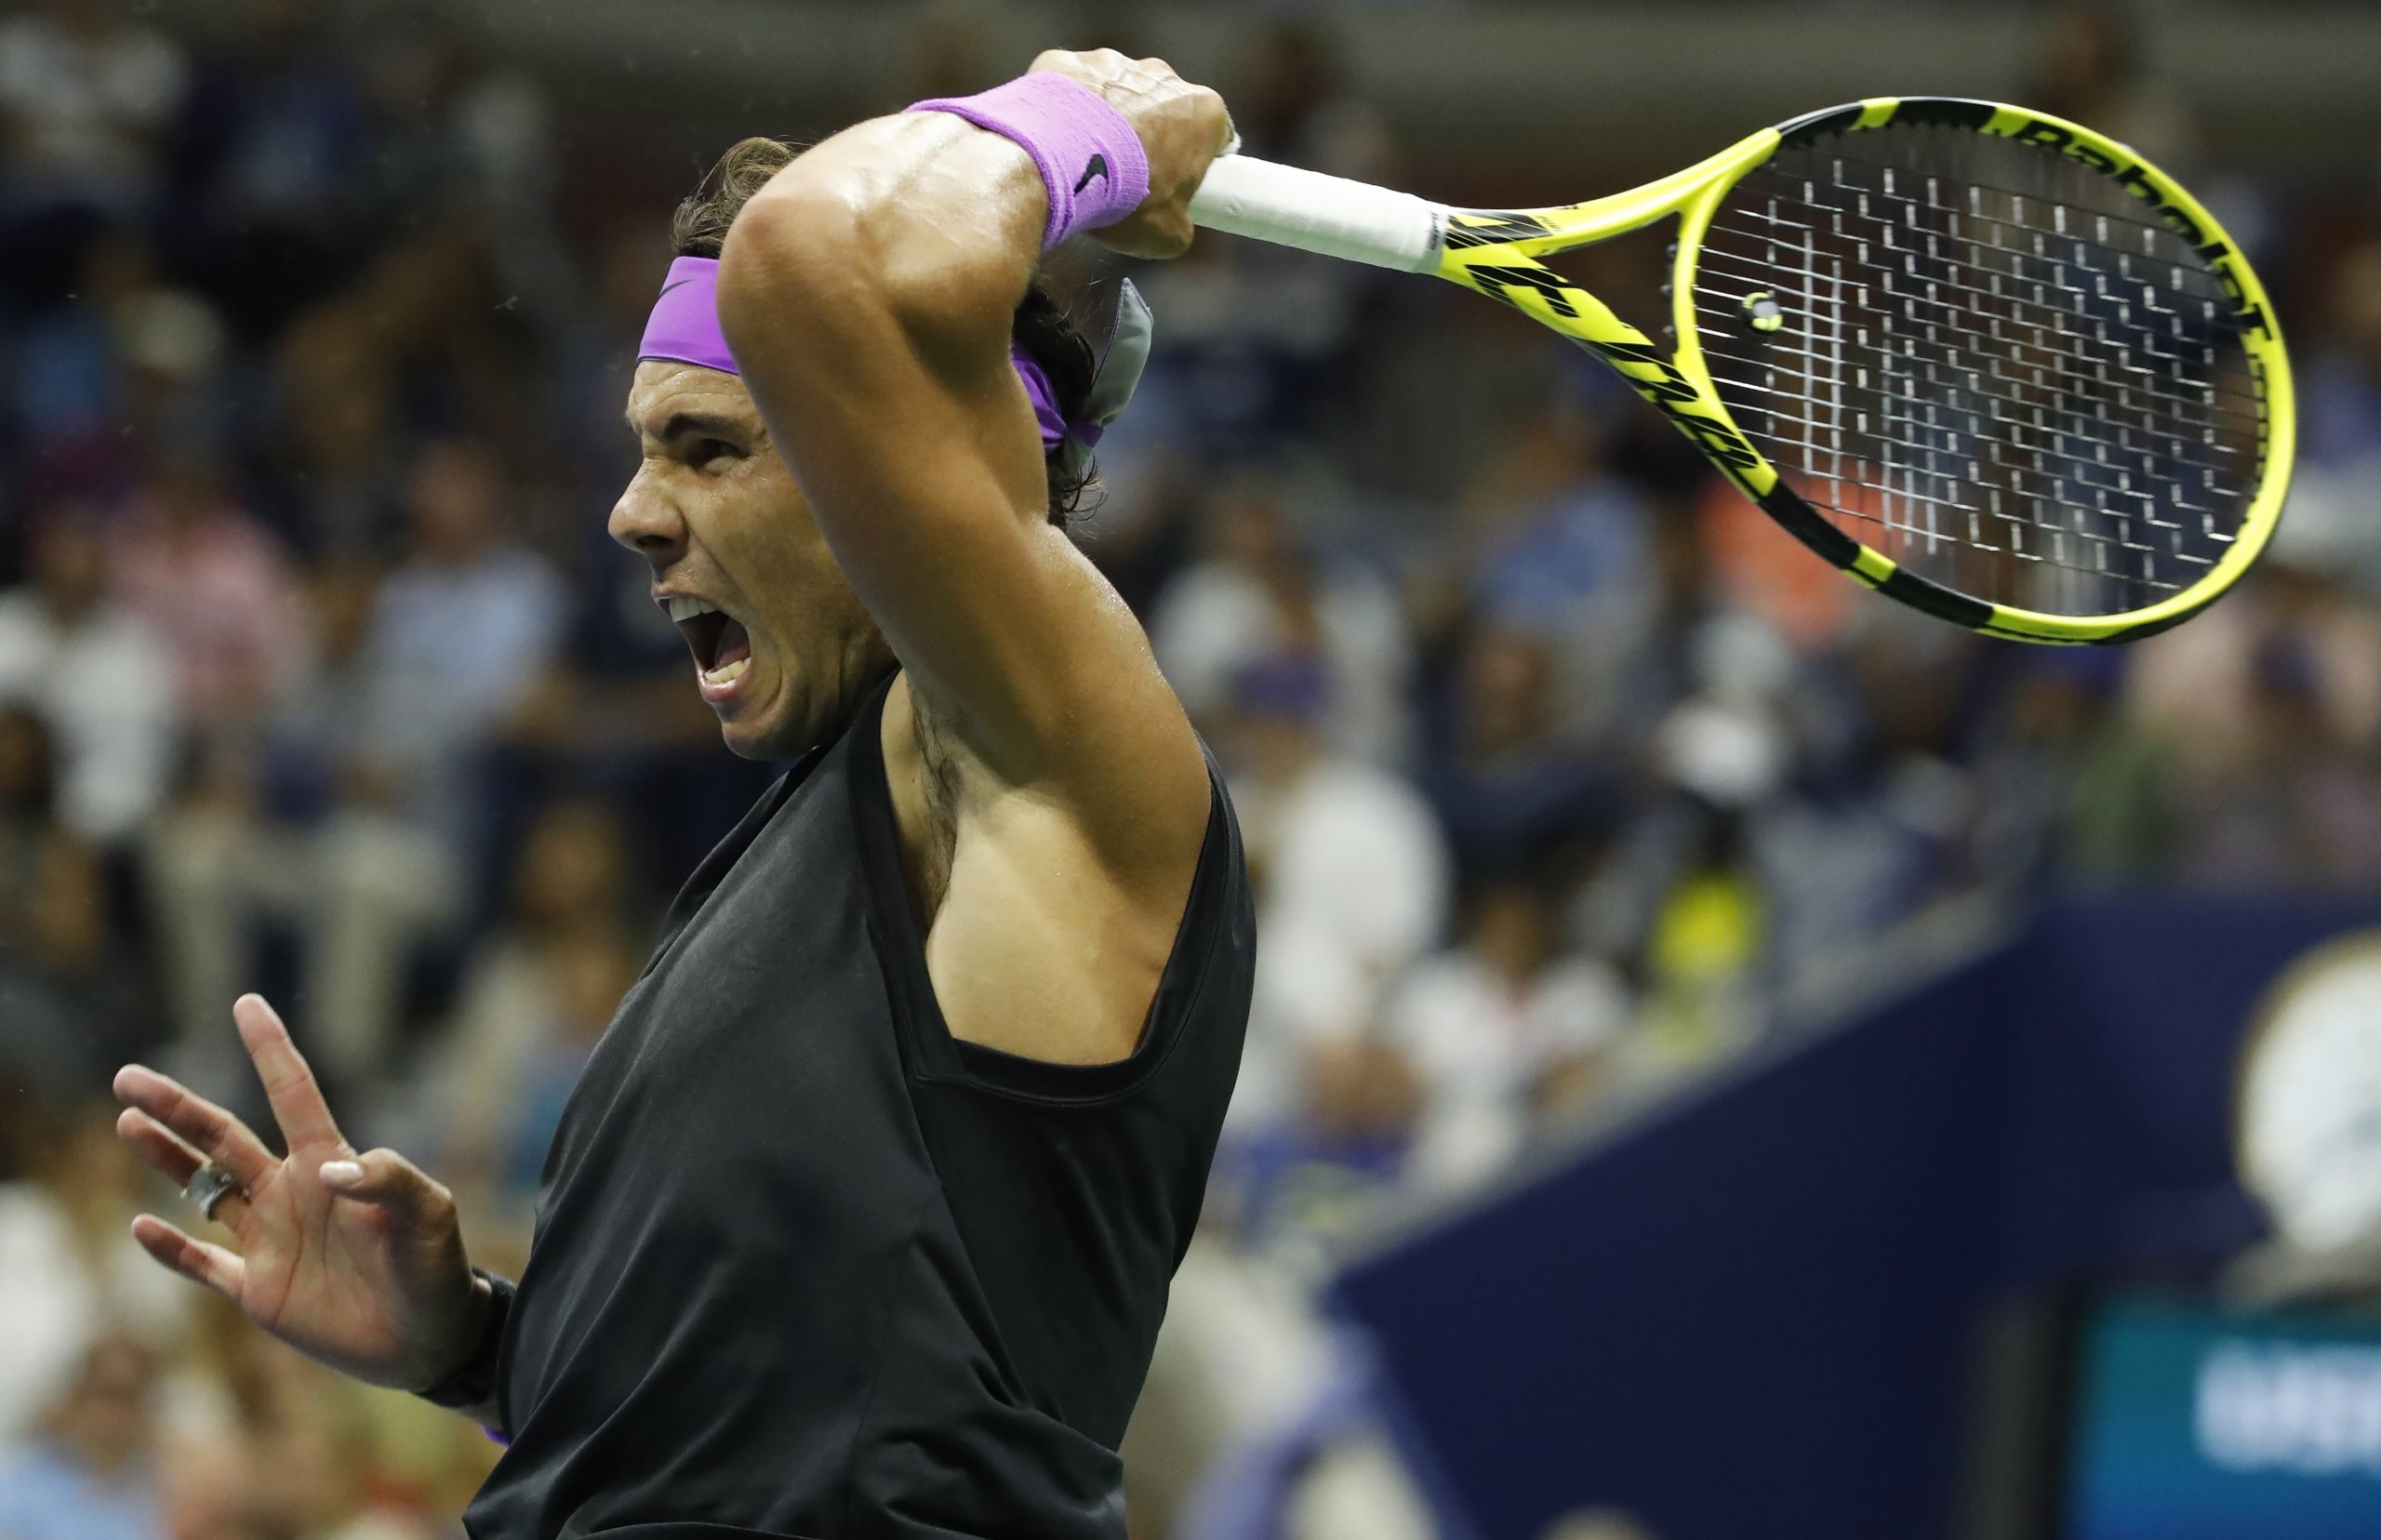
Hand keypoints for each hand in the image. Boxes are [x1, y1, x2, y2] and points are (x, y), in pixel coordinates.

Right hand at [113, 994, 489, 1393]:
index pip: (293, 1094)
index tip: (246, 1003)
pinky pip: (204, 1265)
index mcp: (330, 1164)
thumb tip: (327, 1170)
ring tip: (127, 1121)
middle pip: (223, 1138)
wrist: (430, 1338)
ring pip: (204, 1190)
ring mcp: (271, 1240)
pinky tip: (140, 1226)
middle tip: (127, 1077)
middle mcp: (291, 1193)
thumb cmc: (437, 1266)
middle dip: (178, 1106)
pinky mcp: (259, 1291)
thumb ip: (388, 1180)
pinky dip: (172, 1250)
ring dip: (166, 1159)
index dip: (271, 1050)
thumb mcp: (428, 1212)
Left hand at [1027, 48, 1233, 259]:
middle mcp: (1164, 76)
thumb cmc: (1121, 199)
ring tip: (1084, 162)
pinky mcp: (1068, 62)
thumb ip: (1181, 225)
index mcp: (1203, 111)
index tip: (1176, 183)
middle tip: (1126, 178)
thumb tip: (1174, 226)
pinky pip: (1072, 87)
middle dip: (1151, 136)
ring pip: (1118, 94)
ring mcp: (1114, 63)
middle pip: (1165, 108)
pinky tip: (1054, 141)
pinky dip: (1066, 109)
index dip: (1197, 161)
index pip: (1215, 135)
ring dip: (1108, 121)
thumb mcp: (1167, 235)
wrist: (1053, 166)